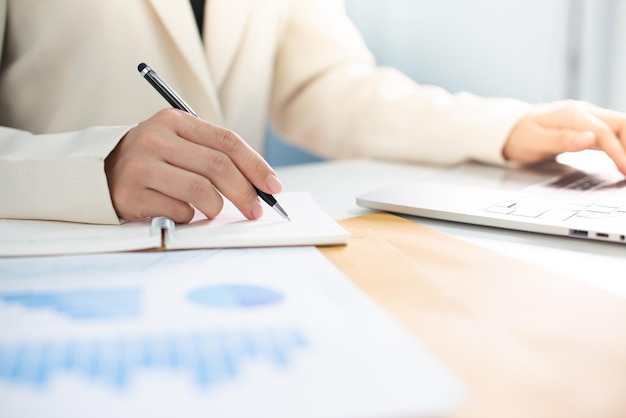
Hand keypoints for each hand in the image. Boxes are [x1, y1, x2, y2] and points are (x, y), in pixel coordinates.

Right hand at [104, 109, 281, 222]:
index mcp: (173, 120)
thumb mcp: (178, 143)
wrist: (98, 173)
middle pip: (218, 166)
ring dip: (217, 207)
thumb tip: (260, 184)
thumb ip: (213, 154)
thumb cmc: (152, 160)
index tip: (273, 186)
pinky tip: (180, 210)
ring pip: (201, 192)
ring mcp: (140, 166)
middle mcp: (155, 138)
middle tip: (256, 210)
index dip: (256, 166)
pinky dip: (189, 216)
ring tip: (213, 210)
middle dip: (246, 192)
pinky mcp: (130, 194)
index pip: (227, 141)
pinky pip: (179, 211)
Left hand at [503, 100, 625, 173]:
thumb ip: (562, 140)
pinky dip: (622, 146)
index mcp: (571, 115)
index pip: (603, 132)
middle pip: (620, 124)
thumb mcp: (535, 142)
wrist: (511, 129)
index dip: (618, 151)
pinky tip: (624, 160)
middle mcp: (583, 112)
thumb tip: (590, 139)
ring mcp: (587, 118)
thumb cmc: (520, 136)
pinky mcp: (588, 126)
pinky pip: (612, 134)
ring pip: (620, 127)